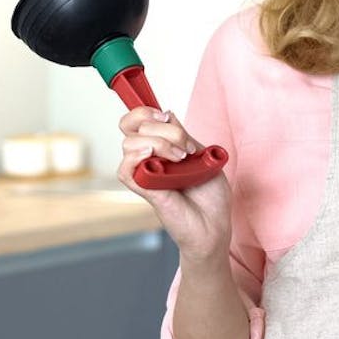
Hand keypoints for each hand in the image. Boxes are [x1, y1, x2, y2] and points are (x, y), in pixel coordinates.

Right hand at [116, 107, 230, 261]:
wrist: (214, 226)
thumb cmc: (211, 196)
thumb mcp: (202, 155)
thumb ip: (183, 135)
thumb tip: (167, 114)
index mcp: (161, 146)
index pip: (137, 120)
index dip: (145, 112)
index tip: (166, 117)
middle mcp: (148, 158)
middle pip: (132, 125)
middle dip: (162, 128)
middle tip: (185, 146)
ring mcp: (144, 173)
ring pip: (130, 143)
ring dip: (159, 144)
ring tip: (180, 159)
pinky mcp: (143, 190)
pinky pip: (124, 170)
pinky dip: (136, 159)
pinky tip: (155, 161)